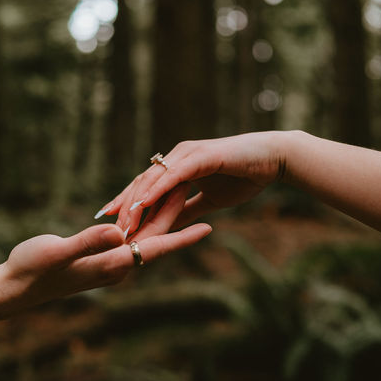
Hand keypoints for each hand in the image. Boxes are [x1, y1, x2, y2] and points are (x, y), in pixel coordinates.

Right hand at [0, 184, 211, 322]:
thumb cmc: (32, 269)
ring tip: (181, 202)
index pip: (155, 248)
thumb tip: (117, 232)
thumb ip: (87, 242)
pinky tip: (146, 217)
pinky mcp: (96, 260)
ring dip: (162, 222)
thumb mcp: (58, 251)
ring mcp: (106, 265)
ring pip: (143, 241)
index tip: (209, 227)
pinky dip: (142, 227)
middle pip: (154, 242)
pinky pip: (128, 242)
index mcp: (111, 264)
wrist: (15, 287)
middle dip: (178, 220)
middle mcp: (115, 267)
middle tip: (200, 197)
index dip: (182, 237)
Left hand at [98, 132, 284, 236]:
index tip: (109, 219)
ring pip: (154, 179)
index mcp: (179, 166)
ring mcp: (187, 154)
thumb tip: (171, 226)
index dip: (126, 202)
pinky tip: (143, 203)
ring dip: (136, 201)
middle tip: (107, 225)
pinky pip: (173, 175)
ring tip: (121, 221)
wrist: (273, 161)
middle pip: (143, 181)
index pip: (145, 185)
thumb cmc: (245, 177)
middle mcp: (178, 157)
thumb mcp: (210, 201)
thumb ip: (189, 210)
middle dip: (124, 205)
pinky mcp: (200, 156)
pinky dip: (156, 189)